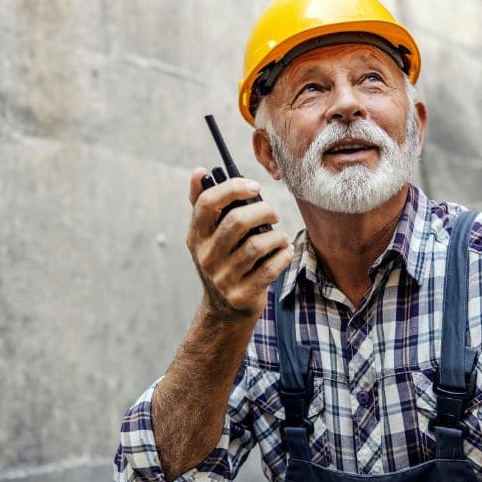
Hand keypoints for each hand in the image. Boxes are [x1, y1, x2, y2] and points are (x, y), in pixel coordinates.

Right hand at [186, 168, 293, 320]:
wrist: (224, 310)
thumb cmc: (222, 260)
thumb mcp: (207, 236)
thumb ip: (203, 203)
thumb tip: (199, 171)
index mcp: (196, 236)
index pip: (208, 203)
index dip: (233, 188)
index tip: (254, 187)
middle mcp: (206, 257)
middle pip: (237, 221)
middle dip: (263, 211)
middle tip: (272, 214)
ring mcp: (223, 278)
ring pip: (258, 244)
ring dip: (276, 236)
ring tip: (279, 237)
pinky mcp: (243, 294)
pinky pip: (271, 267)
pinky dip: (283, 255)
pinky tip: (284, 251)